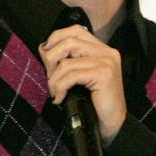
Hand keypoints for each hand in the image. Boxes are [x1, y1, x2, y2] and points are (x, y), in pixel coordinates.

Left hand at [38, 24, 126, 145]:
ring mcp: (106, 62)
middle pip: (68, 41)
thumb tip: (43, 48)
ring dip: (54, 79)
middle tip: (50, 77)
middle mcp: (107, 52)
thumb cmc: (95, 103)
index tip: (46, 54)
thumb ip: (65, 61)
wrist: (112, 125)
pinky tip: (60, 98)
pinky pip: (71, 76)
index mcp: (102, 50)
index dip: (56, 38)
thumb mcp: (78, 78)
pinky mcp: (103, 75)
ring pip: (66, 62)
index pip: (75, 30)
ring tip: (54, 91)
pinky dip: (59, 87)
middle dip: (51, 59)